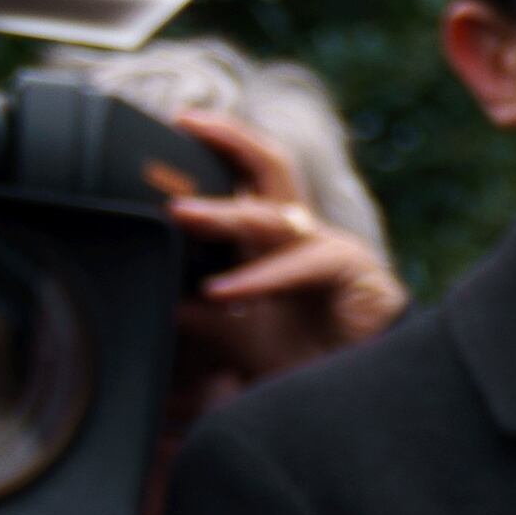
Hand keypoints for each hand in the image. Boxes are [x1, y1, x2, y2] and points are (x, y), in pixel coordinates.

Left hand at [166, 109, 404, 386]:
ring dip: (226, 213)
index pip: (246, 180)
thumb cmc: (303, 360)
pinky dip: (260, 278)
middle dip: (231, 138)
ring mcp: (329, 248)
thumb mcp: (235, 336)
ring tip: (181, 214)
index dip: (213, 152)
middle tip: (188, 120)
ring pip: (275, 216)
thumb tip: (160, 301)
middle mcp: (301, 235)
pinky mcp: (354, 271)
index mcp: (273, 241)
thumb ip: (200, 317)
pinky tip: (223, 292)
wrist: (352, 394)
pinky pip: (303, 264)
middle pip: (272, 166)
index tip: (170, 131)